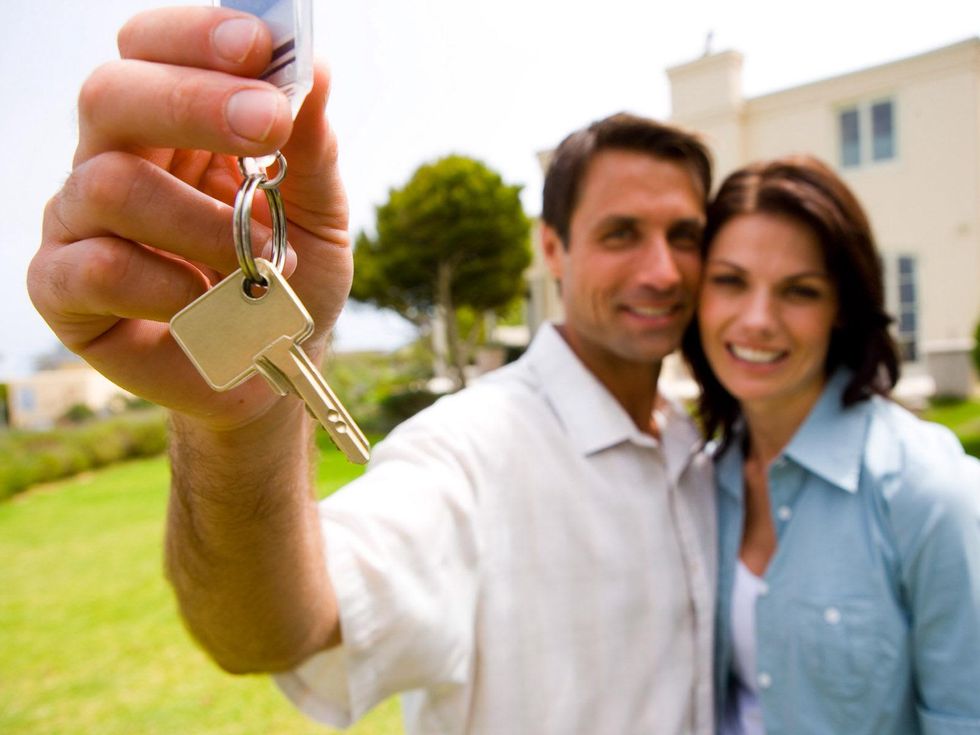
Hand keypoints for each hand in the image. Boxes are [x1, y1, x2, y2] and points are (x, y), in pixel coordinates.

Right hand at [28, 6, 351, 429]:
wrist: (270, 370)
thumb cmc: (288, 282)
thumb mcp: (318, 214)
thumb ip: (312, 148)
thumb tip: (317, 68)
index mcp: (171, 129)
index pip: (150, 50)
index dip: (193, 36)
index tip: (257, 45)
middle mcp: (114, 160)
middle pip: (110, 95)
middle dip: (194, 102)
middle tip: (268, 124)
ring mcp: (79, 223)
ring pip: (110, 185)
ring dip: (204, 222)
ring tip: (264, 260)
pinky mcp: (62, 288)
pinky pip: (98, 267)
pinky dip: (168, 286)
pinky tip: (208, 305)